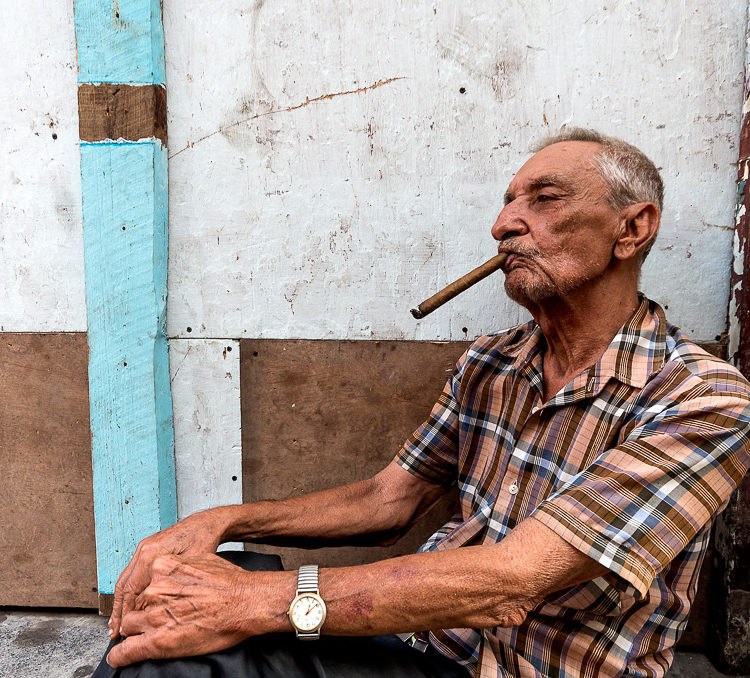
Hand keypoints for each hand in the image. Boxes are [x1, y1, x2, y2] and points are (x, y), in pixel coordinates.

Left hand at [108, 554, 287, 666]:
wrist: (245, 601)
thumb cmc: (230, 582)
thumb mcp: (201, 561)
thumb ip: (181, 568)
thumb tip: (176, 575)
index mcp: (161, 567)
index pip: (141, 586)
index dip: (148, 600)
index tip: (153, 607)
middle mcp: (153, 589)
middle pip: (134, 606)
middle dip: (142, 616)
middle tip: (158, 622)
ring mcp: (153, 615)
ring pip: (129, 627)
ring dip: (137, 633)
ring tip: (146, 639)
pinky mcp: (157, 641)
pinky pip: (125, 652)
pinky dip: (120, 657)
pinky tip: (118, 659)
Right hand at [109, 510, 227, 639]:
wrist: (206, 523)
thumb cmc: (204, 542)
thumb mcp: (191, 568)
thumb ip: (171, 587)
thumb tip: (153, 613)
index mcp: (152, 554)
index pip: (131, 590)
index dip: (125, 614)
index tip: (122, 632)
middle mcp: (143, 550)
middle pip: (123, 586)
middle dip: (118, 611)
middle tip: (115, 632)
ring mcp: (143, 548)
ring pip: (124, 580)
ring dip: (120, 602)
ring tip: (118, 623)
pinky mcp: (146, 549)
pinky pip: (132, 573)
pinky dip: (128, 591)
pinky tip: (129, 605)